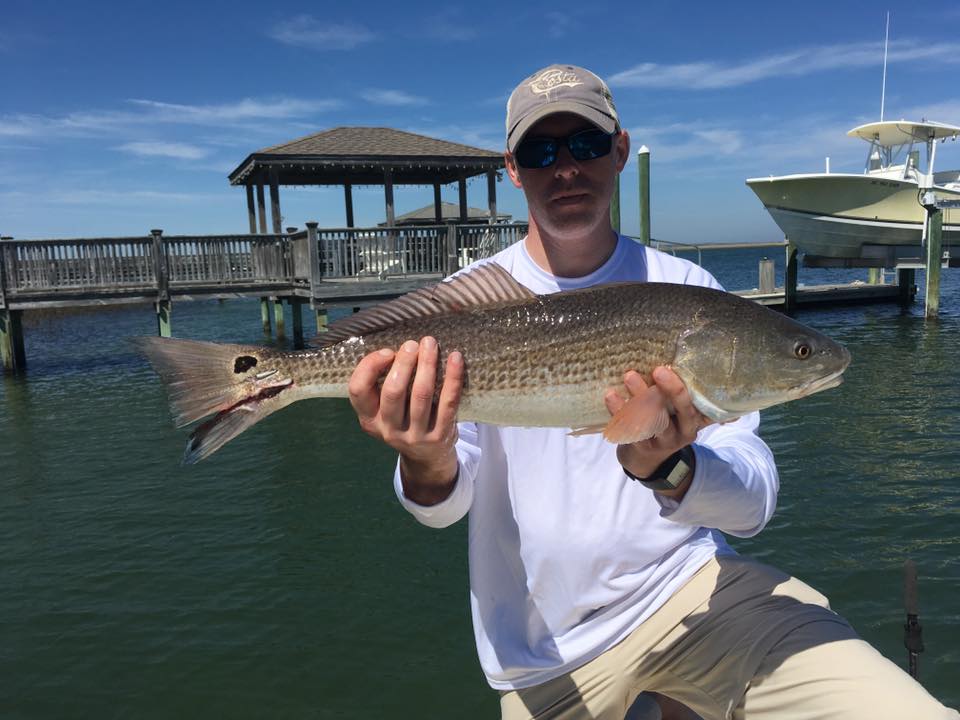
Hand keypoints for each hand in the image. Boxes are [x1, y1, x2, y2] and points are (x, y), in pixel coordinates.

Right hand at [348, 336, 463, 504]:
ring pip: (421, 394)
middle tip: (413, 344)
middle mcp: (388, 430)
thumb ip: (383, 386)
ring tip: (431, 344)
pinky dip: (452, 378)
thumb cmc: (404, 421)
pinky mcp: (439, 436)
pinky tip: (455, 359)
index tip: (387, 351)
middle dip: (403, 363)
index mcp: (369, 419)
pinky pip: (448, 402)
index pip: (358, 390)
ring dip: (427, 364)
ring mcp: (414, 435)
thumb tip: (398, 347)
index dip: (370, 366)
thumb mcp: (385, 411)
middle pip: (392, 391)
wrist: (427, 458)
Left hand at [604, 367, 710, 495]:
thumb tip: (674, 359)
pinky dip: (620, 410)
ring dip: (641, 397)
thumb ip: (680, 394)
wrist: (649, 460)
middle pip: (681, 410)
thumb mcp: (680, 413)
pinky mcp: (642, 446)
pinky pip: (631, 428)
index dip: (683, 389)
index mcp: (695, 420)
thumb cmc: (667, 423)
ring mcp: (662, 441)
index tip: (672, 369)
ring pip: (653, 419)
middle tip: (659, 370)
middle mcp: (682, 432)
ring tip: (629, 376)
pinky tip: (611, 396)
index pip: (696, 404)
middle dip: (671, 390)